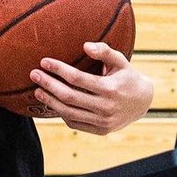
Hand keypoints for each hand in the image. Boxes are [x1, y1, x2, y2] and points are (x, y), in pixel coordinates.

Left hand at [29, 42, 153, 135]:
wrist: (143, 103)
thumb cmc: (127, 77)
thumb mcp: (121, 61)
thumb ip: (105, 51)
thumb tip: (85, 45)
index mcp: (111, 88)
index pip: (78, 78)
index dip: (59, 69)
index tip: (44, 62)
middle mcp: (106, 107)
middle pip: (69, 96)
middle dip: (49, 84)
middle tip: (34, 74)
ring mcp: (103, 122)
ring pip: (69, 112)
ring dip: (50, 101)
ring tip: (37, 91)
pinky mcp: (100, 131)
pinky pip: (74, 122)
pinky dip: (61, 113)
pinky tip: (52, 103)